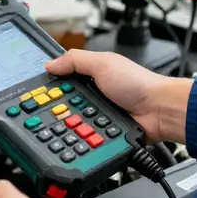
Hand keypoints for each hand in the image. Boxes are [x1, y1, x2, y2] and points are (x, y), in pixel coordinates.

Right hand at [45, 49, 192, 143]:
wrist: (160, 111)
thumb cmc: (138, 83)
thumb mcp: (103, 63)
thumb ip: (75, 60)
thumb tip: (51, 63)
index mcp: (91, 74)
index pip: (63, 80)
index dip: (51, 86)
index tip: (36, 94)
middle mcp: (94, 94)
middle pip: (66, 104)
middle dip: (59, 109)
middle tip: (50, 112)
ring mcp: (99, 115)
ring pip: (75, 122)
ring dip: (73, 125)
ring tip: (66, 126)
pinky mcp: (105, 133)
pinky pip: (89, 137)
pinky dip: (85, 137)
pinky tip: (81, 137)